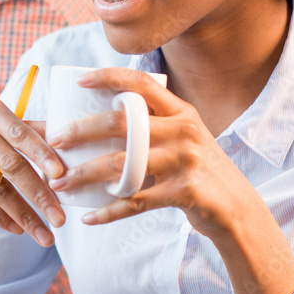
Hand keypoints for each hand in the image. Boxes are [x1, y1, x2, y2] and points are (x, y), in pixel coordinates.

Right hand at [0, 96, 67, 246]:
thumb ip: (22, 127)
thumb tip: (64, 137)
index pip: (20, 132)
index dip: (42, 154)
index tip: (63, 175)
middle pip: (10, 164)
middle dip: (39, 194)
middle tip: (61, 219)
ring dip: (22, 214)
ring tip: (44, 234)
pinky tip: (16, 229)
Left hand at [45, 68, 264, 239]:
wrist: (238, 209)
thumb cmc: (198, 170)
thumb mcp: (185, 138)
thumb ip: (154, 125)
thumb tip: (97, 121)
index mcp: (181, 111)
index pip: (141, 82)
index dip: (109, 77)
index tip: (79, 81)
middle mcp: (184, 131)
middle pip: (120, 123)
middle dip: (80, 132)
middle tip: (54, 142)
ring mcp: (185, 161)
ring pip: (122, 164)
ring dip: (85, 175)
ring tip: (60, 184)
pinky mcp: (184, 193)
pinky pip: (136, 201)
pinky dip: (109, 211)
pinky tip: (89, 216)